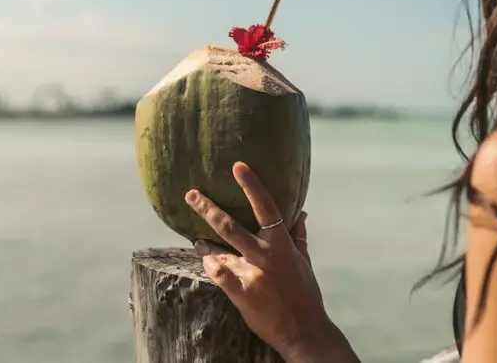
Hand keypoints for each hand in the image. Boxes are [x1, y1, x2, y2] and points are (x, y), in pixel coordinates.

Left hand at [185, 162, 357, 362]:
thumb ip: (298, 236)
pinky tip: (206, 260)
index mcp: (283, 245)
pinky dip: (210, 265)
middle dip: (208, 208)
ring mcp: (251, 276)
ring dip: (204, 241)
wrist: (304, 331)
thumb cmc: (305, 294)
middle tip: (191, 194)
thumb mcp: (304, 262)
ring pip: (218, 250)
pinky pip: (217, 274)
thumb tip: (301, 212)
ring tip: (195, 236)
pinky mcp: (240, 294)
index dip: (252, 185)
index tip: (238, 166)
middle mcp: (265, 257)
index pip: (267, 207)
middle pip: (231, 226)